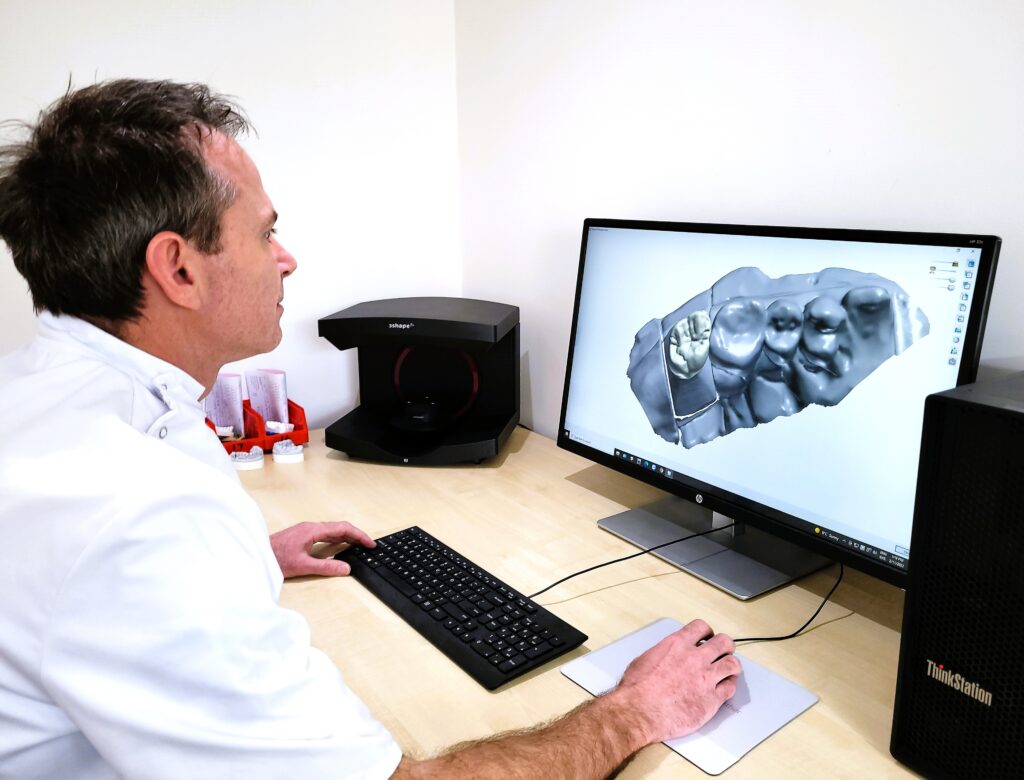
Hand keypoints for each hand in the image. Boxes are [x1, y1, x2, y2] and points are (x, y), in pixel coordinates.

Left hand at [269, 521, 375, 578]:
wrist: (256, 556)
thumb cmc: (275, 559)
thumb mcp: (303, 566)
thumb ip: (326, 567)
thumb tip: (346, 568)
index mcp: (313, 530)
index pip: (342, 528)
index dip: (358, 535)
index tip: (370, 543)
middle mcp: (310, 527)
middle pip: (339, 527)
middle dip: (356, 535)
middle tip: (368, 545)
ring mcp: (305, 530)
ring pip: (331, 530)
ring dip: (346, 536)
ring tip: (358, 545)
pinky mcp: (301, 535)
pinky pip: (324, 533)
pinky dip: (336, 538)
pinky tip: (338, 545)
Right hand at [612, 619, 740, 744]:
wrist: (640, 712)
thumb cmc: (637, 689)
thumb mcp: (645, 659)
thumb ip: (662, 653)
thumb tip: (665, 656)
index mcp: (677, 645)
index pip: (701, 627)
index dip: (707, 632)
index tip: (707, 637)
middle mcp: (695, 658)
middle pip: (723, 642)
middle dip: (725, 646)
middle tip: (723, 652)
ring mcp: (706, 678)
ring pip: (732, 664)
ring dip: (732, 665)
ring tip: (729, 670)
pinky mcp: (712, 700)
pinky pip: (730, 688)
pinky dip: (729, 686)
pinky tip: (725, 687)